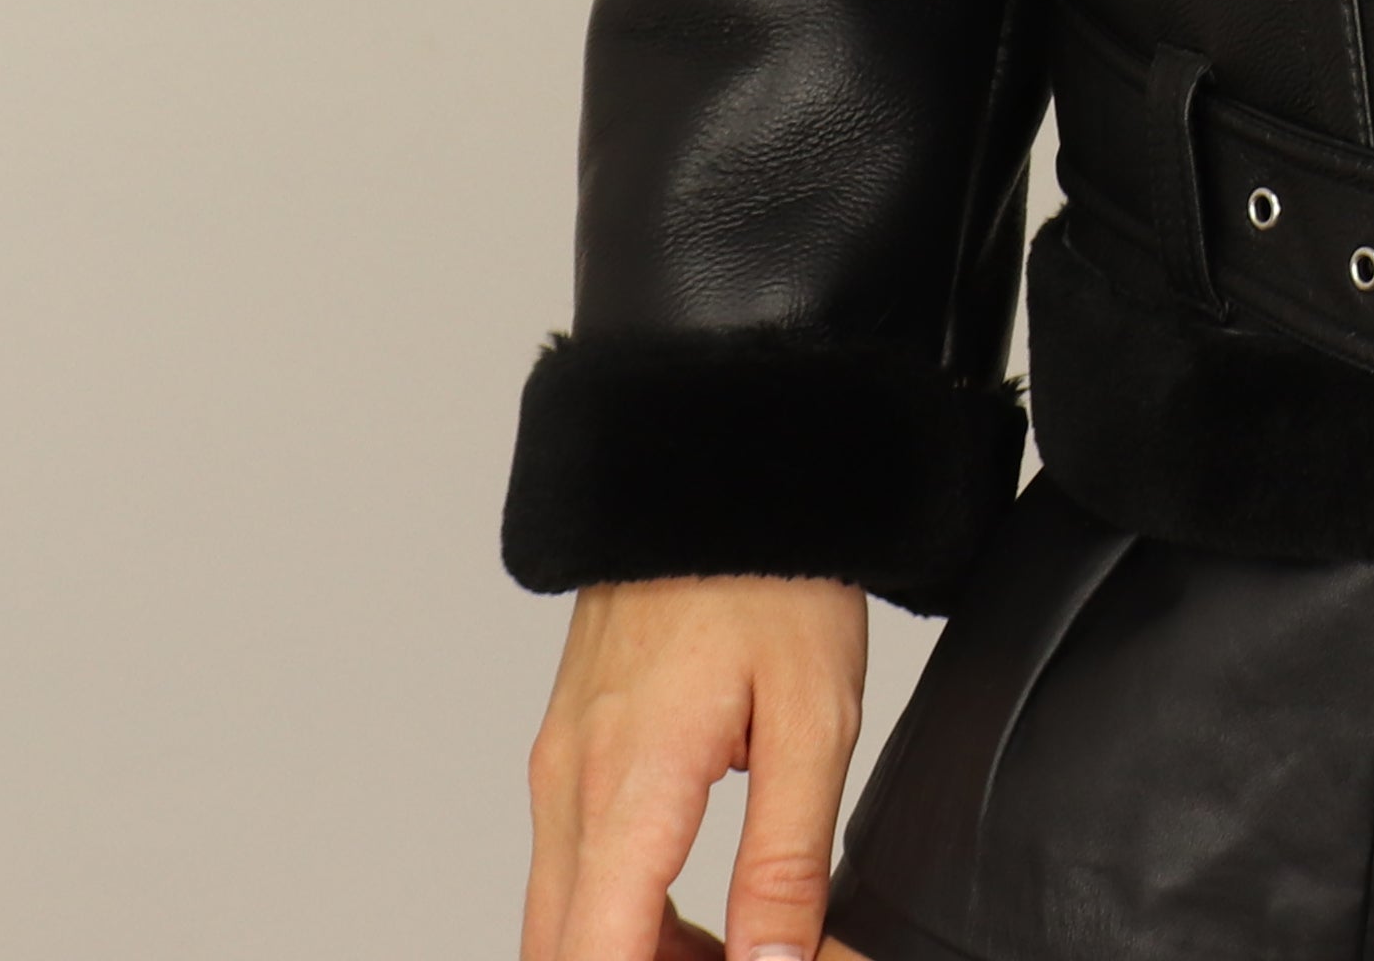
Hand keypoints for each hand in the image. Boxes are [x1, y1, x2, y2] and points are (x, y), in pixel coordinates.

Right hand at [521, 575, 868, 960]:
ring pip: (561, 922)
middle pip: (566, 954)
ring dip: (631, 959)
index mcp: (627, 788)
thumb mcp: (814, 719)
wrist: (722, 462)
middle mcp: (568, 788)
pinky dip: (618, 918)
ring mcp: (559, 768)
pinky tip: (696, 924)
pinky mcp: (568, 751)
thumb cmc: (775, 574)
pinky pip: (570, 871)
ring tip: (732, 956)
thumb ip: (786, 861)